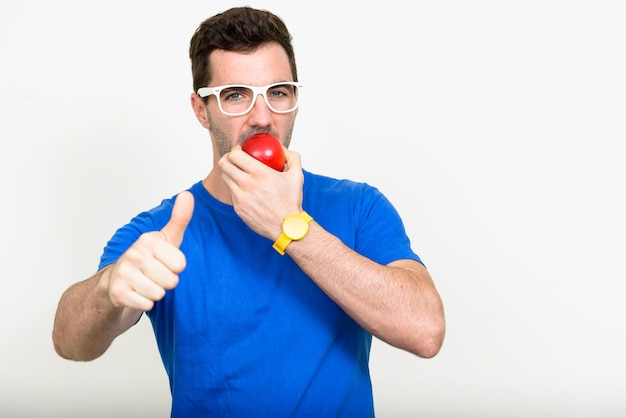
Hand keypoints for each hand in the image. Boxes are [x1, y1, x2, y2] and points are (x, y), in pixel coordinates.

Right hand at [107, 191, 193, 310]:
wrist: (117, 279)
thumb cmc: (149, 258)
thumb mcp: (167, 238)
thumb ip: (180, 218)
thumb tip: (187, 194)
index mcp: (149, 240)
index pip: (181, 265)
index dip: (175, 267)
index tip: (163, 261)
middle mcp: (134, 254)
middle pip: (172, 281)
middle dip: (166, 281)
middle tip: (154, 274)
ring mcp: (124, 273)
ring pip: (159, 294)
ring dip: (155, 292)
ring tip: (145, 283)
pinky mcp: (118, 293)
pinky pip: (147, 305)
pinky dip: (144, 303)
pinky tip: (136, 293)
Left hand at [219, 146, 303, 238]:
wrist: (286, 226)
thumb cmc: (291, 201)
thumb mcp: (297, 176)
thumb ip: (292, 157)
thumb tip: (282, 149)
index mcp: (260, 173)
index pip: (235, 155)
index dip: (235, 150)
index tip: (240, 150)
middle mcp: (247, 184)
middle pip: (224, 164)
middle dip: (227, 158)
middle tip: (234, 159)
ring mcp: (240, 197)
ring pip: (225, 178)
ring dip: (230, 173)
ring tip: (238, 173)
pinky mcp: (238, 208)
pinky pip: (232, 193)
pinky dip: (236, 188)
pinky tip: (245, 189)